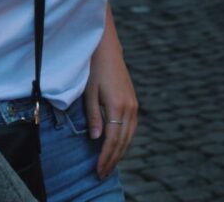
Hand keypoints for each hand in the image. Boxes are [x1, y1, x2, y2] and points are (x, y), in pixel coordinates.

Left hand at [83, 12, 137, 178]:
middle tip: (103, 174)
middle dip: (113, 159)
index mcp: (117, 105)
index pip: (113, 139)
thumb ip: (93, 116)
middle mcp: (130, 107)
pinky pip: (131, 128)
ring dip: (120, 153)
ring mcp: (134, 105)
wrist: (107, 49)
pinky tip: (117, 148)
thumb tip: (96, 139)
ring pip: (129, 136)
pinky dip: (125, 141)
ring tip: (109, 166)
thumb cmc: (94, 69)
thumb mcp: (89, 92)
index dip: (105, 157)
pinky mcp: (134, 102)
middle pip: (123, 141)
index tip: (98, 170)